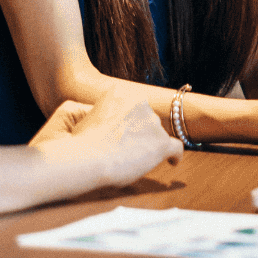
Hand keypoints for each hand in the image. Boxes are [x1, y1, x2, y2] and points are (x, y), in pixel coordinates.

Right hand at [34, 90, 182, 183]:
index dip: (132, 120)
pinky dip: (175, 156)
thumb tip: (108, 122)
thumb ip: (103, 114)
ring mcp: (152, 122)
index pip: (133, 105)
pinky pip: (176, 147)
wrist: (86, 158)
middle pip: (147, 118)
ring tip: (140, 159)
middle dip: (142, 132)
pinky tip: (172, 163)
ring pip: (158, 133)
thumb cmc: (81, 144)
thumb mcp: (86, 117)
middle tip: (130, 149)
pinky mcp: (161, 142)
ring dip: (151, 144)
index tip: (128, 131)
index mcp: (120, 94)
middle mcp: (139, 103)